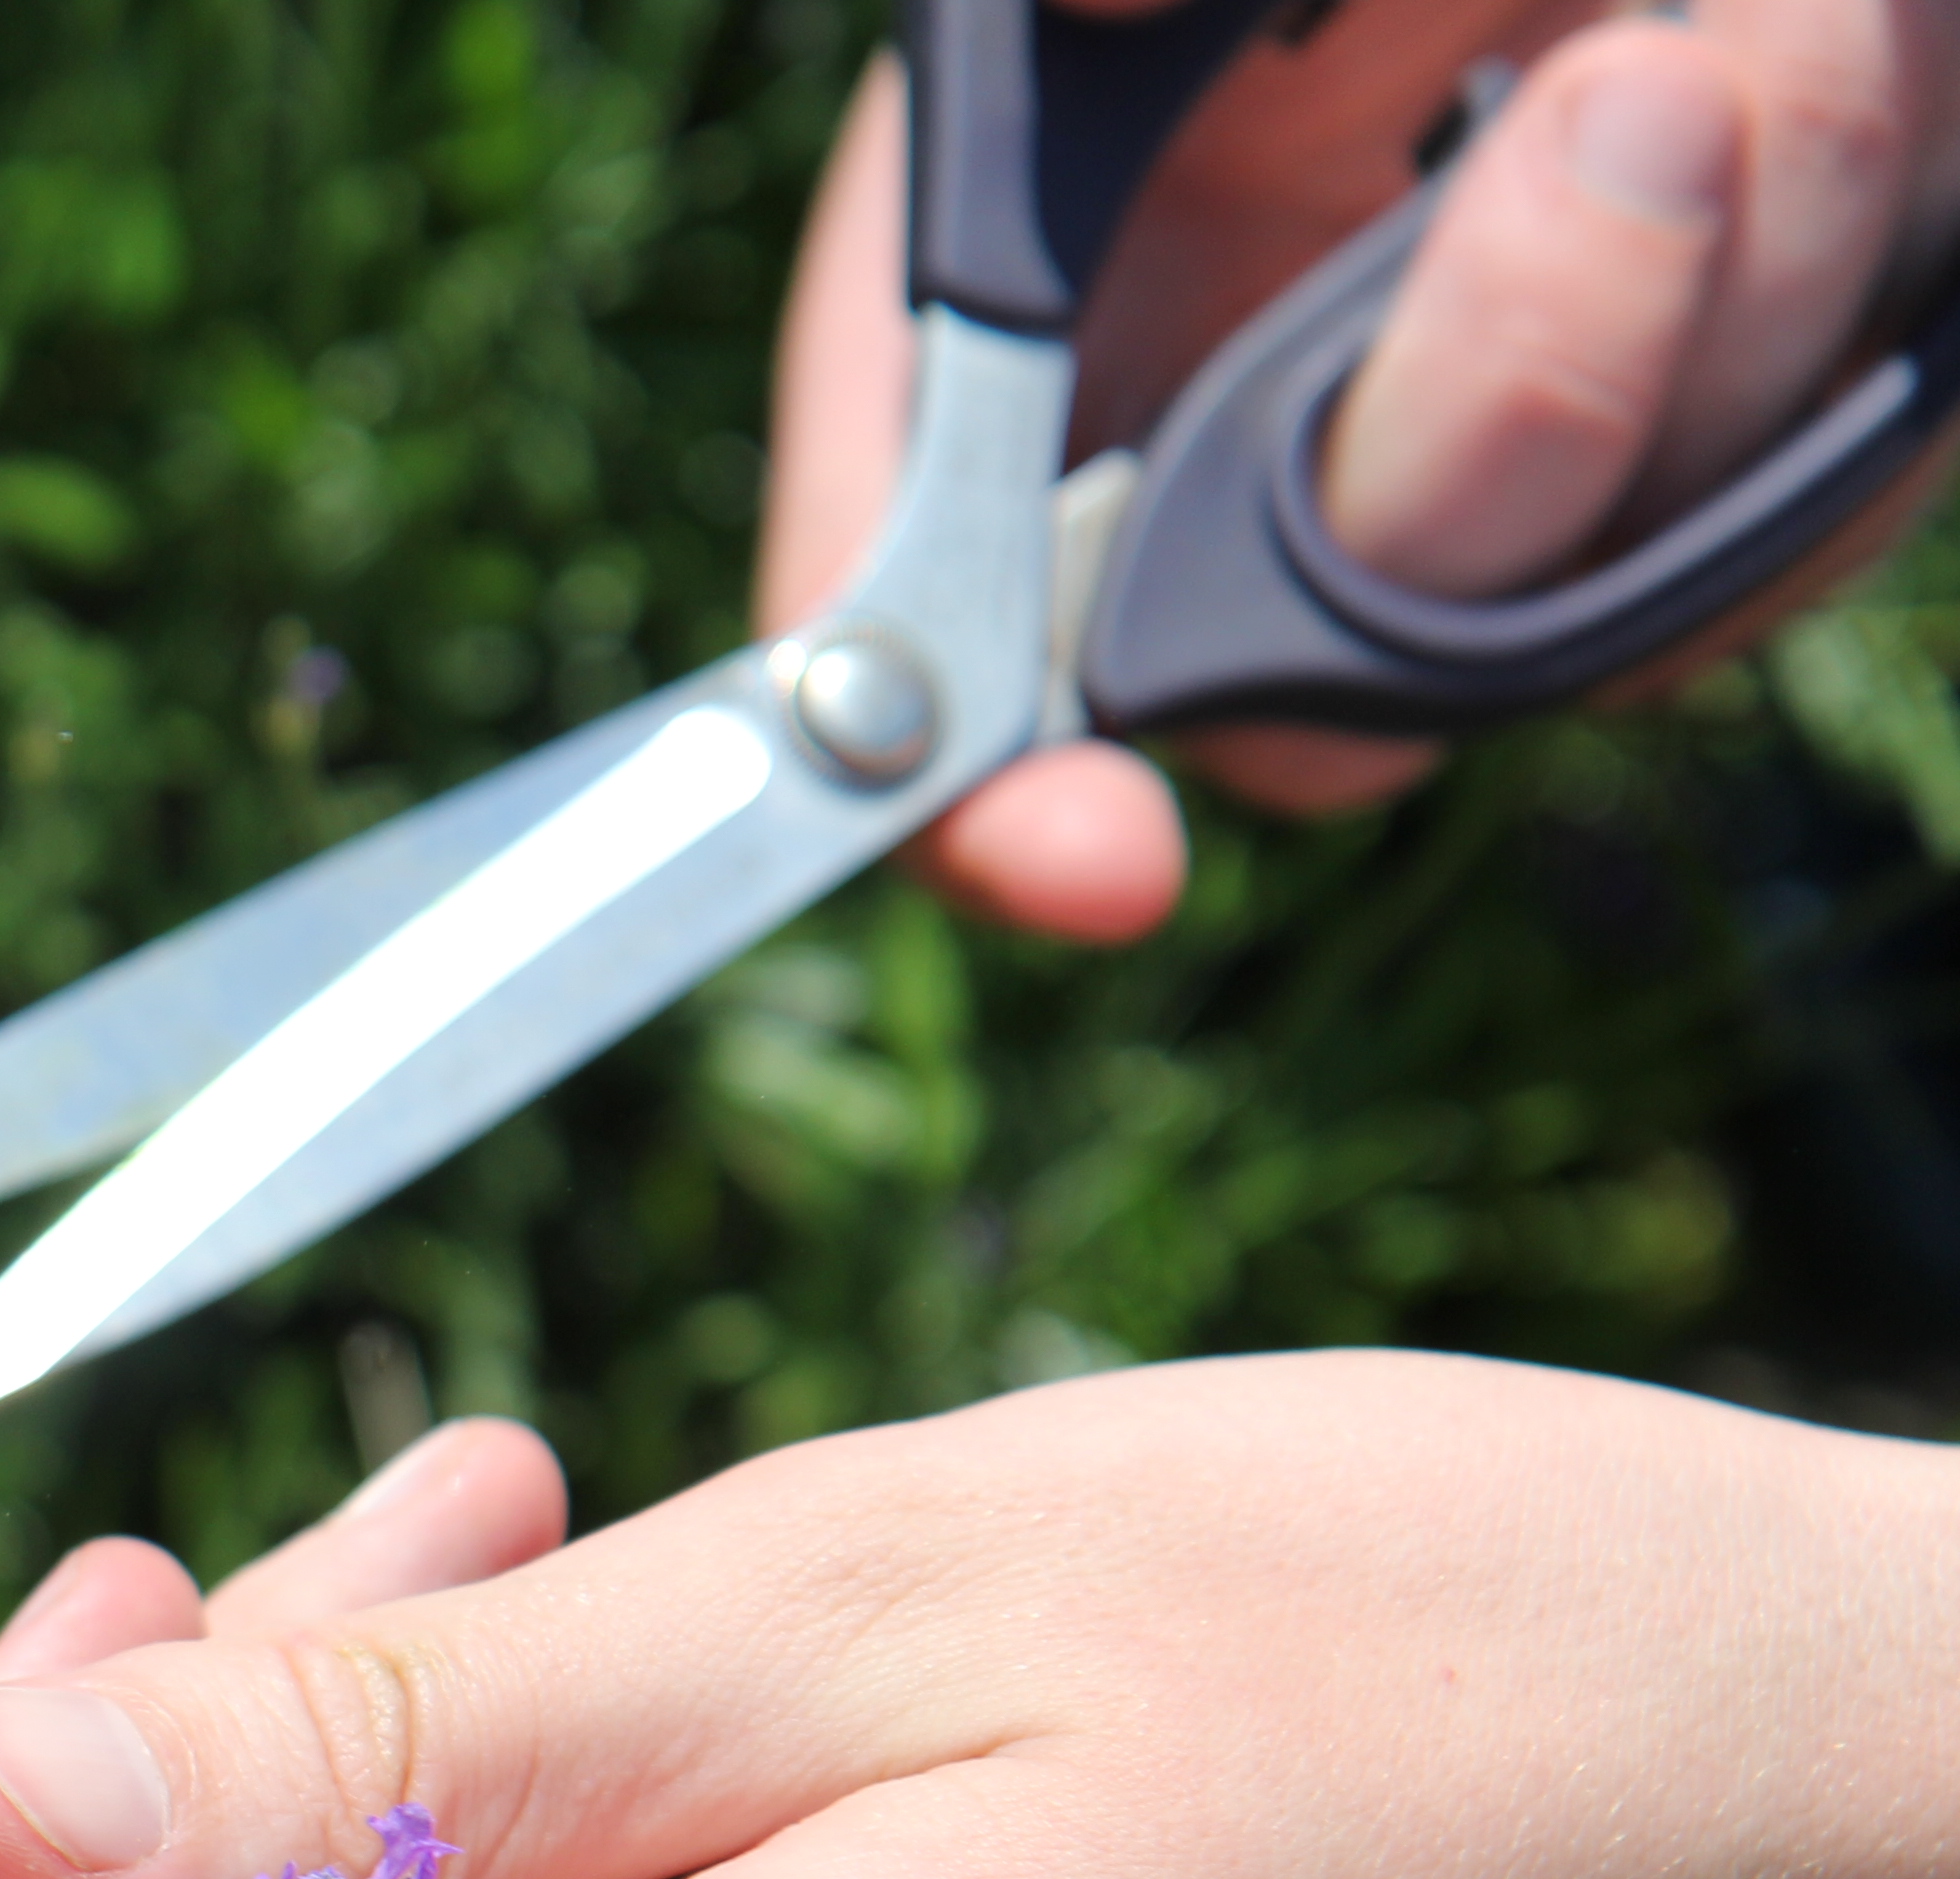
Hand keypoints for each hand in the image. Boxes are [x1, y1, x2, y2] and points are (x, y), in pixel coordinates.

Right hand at [765, 0, 1959, 943]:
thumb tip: (1107, 8)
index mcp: (1030, 310)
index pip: (950, 627)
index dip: (995, 785)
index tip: (1091, 855)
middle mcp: (1245, 438)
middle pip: (1350, 643)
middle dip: (1514, 404)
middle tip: (1634, 101)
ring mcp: (1513, 462)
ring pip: (1627, 573)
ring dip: (1751, 278)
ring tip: (1793, 6)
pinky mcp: (1748, 432)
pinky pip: (1823, 495)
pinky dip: (1869, 300)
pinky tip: (1850, 66)